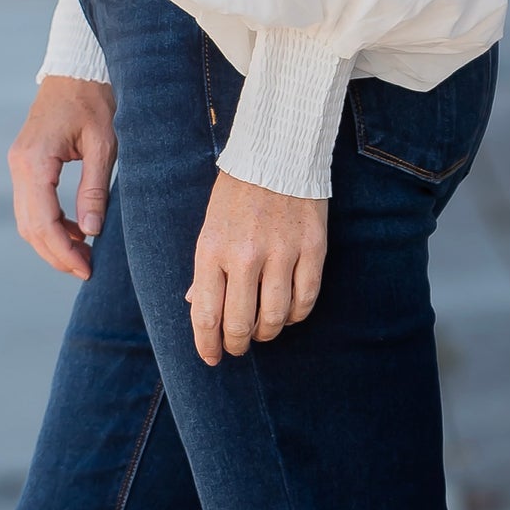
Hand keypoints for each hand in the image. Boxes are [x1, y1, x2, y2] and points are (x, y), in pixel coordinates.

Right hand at [8, 76, 116, 280]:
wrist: (79, 65)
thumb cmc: (96, 98)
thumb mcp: (103, 144)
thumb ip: (94, 189)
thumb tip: (91, 233)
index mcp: (35, 160)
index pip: (42, 222)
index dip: (63, 252)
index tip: (87, 269)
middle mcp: (19, 164)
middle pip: (29, 226)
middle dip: (56, 253)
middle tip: (87, 270)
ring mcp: (19, 162)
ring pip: (27, 217)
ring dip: (52, 240)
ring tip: (84, 254)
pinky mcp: (26, 160)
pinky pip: (32, 202)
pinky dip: (50, 222)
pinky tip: (77, 229)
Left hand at [185, 170, 327, 363]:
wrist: (278, 152)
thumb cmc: (238, 191)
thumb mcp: (210, 225)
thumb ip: (205, 269)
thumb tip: (196, 306)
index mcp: (212, 248)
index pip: (206, 314)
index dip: (208, 344)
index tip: (211, 356)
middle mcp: (245, 255)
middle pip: (241, 324)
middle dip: (237, 344)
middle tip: (238, 346)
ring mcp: (282, 252)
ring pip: (275, 318)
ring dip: (267, 332)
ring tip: (263, 329)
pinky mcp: (312, 248)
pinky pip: (305, 300)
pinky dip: (296, 315)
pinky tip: (289, 312)